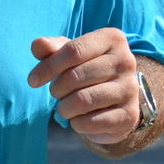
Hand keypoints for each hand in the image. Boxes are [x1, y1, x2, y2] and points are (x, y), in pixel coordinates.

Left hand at [28, 28, 140, 145]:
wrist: (116, 100)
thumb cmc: (87, 70)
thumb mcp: (70, 55)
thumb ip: (51, 48)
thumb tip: (38, 45)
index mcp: (112, 39)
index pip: (73, 51)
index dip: (48, 67)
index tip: (33, 80)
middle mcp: (126, 61)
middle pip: (75, 77)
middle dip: (56, 89)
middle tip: (57, 93)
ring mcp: (130, 89)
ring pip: (82, 101)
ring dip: (64, 108)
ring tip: (66, 106)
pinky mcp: (129, 115)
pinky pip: (90, 122)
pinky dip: (76, 123)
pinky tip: (80, 118)